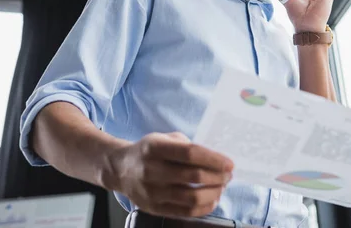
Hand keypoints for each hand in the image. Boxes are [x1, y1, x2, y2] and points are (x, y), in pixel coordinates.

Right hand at [104, 132, 233, 217]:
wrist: (120, 169)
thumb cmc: (149, 151)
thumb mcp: (164, 138)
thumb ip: (186, 146)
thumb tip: (215, 159)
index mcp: (155, 148)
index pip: (191, 154)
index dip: (214, 159)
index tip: (230, 163)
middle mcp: (152, 170)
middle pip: (193, 176)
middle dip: (218, 176)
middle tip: (228, 175)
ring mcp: (152, 192)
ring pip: (192, 197)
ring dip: (213, 193)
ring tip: (221, 187)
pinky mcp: (154, 208)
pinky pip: (185, 212)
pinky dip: (204, 207)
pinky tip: (212, 199)